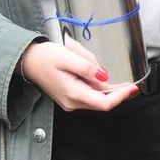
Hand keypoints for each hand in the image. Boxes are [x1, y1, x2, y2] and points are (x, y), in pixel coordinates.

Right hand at [20, 39, 136, 111]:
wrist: (27, 60)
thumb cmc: (45, 57)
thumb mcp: (68, 57)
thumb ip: (88, 67)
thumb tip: (104, 76)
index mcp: (73, 93)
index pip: (104, 103)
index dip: (121, 96)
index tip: (133, 87)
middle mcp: (72, 102)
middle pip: (102, 101)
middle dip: (115, 90)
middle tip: (125, 79)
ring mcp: (71, 101)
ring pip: (96, 96)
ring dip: (104, 84)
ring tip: (90, 64)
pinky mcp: (70, 97)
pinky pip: (89, 93)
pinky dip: (96, 84)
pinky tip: (92, 72)